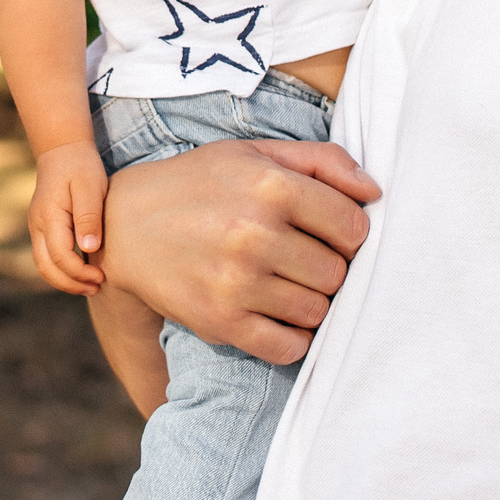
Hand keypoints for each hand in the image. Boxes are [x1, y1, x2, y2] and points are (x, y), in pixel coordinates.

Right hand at [27, 140, 111, 294]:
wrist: (62, 149)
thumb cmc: (80, 167)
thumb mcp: (90, 187)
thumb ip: (89, 217)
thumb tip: (89, 249)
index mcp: (48, 216)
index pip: (60, 257)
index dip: (80, 272)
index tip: (102, 276)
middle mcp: (36, 225)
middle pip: (46, 267)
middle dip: (70, 283)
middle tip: (96, 287)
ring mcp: (36, 226)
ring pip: (43, 265)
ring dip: (64, 280)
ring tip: (89, 285)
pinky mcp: (41, 227)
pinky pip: (45, 256)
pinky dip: (60, 269)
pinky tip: (80, 271)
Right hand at [99, 138, 378, 364]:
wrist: (124, 226)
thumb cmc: (198, 184)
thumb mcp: (254, 152)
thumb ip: (321, 161)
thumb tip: (375, 192)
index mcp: (270, 184)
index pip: (353, 226)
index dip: (349, 232)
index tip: (326, 233)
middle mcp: (255, 232)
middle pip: (338, 273)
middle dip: (327, 268)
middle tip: (300, 258)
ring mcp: (237, 281)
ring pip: (317, 311)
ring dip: (308, 302)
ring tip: (283, 283)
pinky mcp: (220, 321)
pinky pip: (289, 347)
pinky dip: (292, 337)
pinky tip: (274, 314)